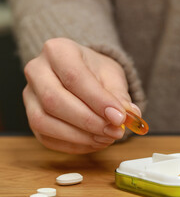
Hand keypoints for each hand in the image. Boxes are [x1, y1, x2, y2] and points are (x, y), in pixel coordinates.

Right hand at [23, 38, 140, 153]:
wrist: (82, 72)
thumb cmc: (96, 71)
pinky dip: (74, 145)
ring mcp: (29, 96)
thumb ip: (120, 96)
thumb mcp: (112, 76)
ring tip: (107, 138)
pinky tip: (95, 142)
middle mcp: (37, 71)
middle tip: (115, 131)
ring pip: (44, 121)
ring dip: (80, 136)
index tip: (119, 117)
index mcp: (58, 51)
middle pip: (54, 100)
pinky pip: (47, 138)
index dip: (98, 101)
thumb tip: (131, 115)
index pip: (74, 77)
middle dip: (89, 121)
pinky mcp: (31, 118)